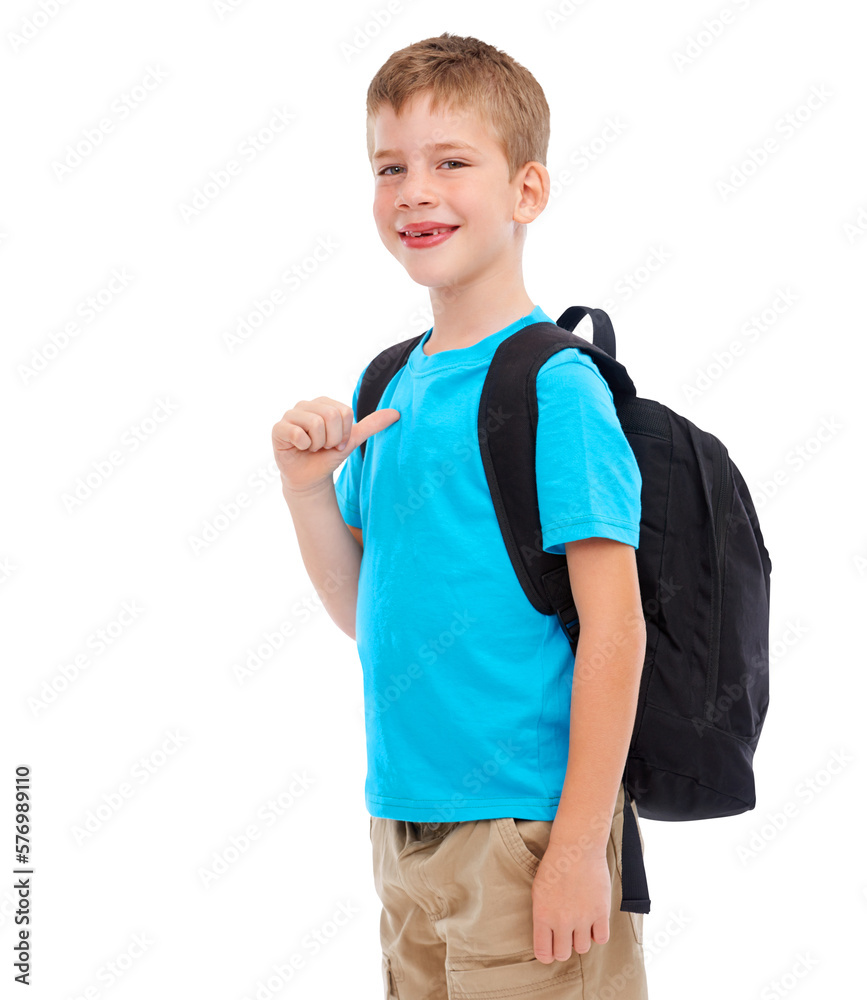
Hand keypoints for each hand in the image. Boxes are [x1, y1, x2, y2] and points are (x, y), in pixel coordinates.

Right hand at [272, 396, 399, 495]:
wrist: (310, 478)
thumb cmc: (329, 456)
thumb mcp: (352, 440)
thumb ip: (372, 425)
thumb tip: (396, 413)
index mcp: (324, 403)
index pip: (343, 412)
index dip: (343, 433)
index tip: (336, 443)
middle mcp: (305, 405)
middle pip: (330, 415)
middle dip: (331, 439)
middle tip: (323, 447)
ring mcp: (290, 415)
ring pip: (314, 424)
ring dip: (317, 444)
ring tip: (311, 448)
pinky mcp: (278, 429)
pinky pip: (296, 432)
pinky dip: (303, 445)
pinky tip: (300, 448)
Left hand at [530, 844, 610, 962]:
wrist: (576, 848)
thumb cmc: (555, 866)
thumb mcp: (538, 891)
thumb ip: (543, 916)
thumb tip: (547, 937)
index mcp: (543, 915)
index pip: (543, 953)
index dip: (547, 955)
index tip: (550, 950)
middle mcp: (562, 920)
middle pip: (563, 954)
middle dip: (564, 948)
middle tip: (566, 937)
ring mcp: (583, 917)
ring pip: (583, 948)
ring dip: (581, 939)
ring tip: (580, 925)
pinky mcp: (601, 912)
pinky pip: (601, 938)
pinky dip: (598, 933)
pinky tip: (593, 922)